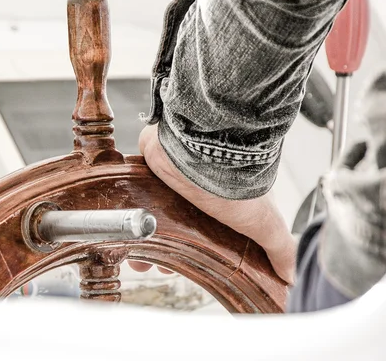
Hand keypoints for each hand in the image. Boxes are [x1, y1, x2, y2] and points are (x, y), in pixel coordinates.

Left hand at [134, 124, 295, 283]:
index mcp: (224, 205)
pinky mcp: (152, 170)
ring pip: (155, 218)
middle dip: (167, 253)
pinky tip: (130, 231)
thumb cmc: (233, 181)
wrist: (200, 146)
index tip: (185, 271)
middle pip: (178, 230)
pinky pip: (138, 197)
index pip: (210, 237)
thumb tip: (292, 275)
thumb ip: (279, 247)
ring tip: (138, 258)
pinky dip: (132, 213)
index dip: (197, 257)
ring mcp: (173, 182)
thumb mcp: (263, 221)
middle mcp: (198, 193)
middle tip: (158, 268)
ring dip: (145, 240)